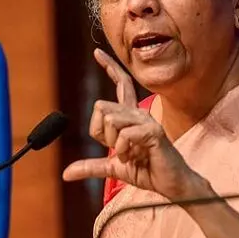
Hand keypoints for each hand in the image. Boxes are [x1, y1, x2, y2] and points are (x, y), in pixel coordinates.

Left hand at [62, 48, 199, 199]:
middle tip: (121, 151)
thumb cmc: (148, 171)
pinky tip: (136, 157)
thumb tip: (65, 174)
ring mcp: (147, 121)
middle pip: (102, 107)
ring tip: (131, 155)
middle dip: (103, 136)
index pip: (120, 83)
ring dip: (115, 146)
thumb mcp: (114, 169)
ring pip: (111, 120)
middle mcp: (139, 113)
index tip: (97, 53)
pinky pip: (124, 136)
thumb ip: (92, 167)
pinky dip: (123, 152)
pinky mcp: (153, 132)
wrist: (172, 184)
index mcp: (131, 116)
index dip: (109, 67)